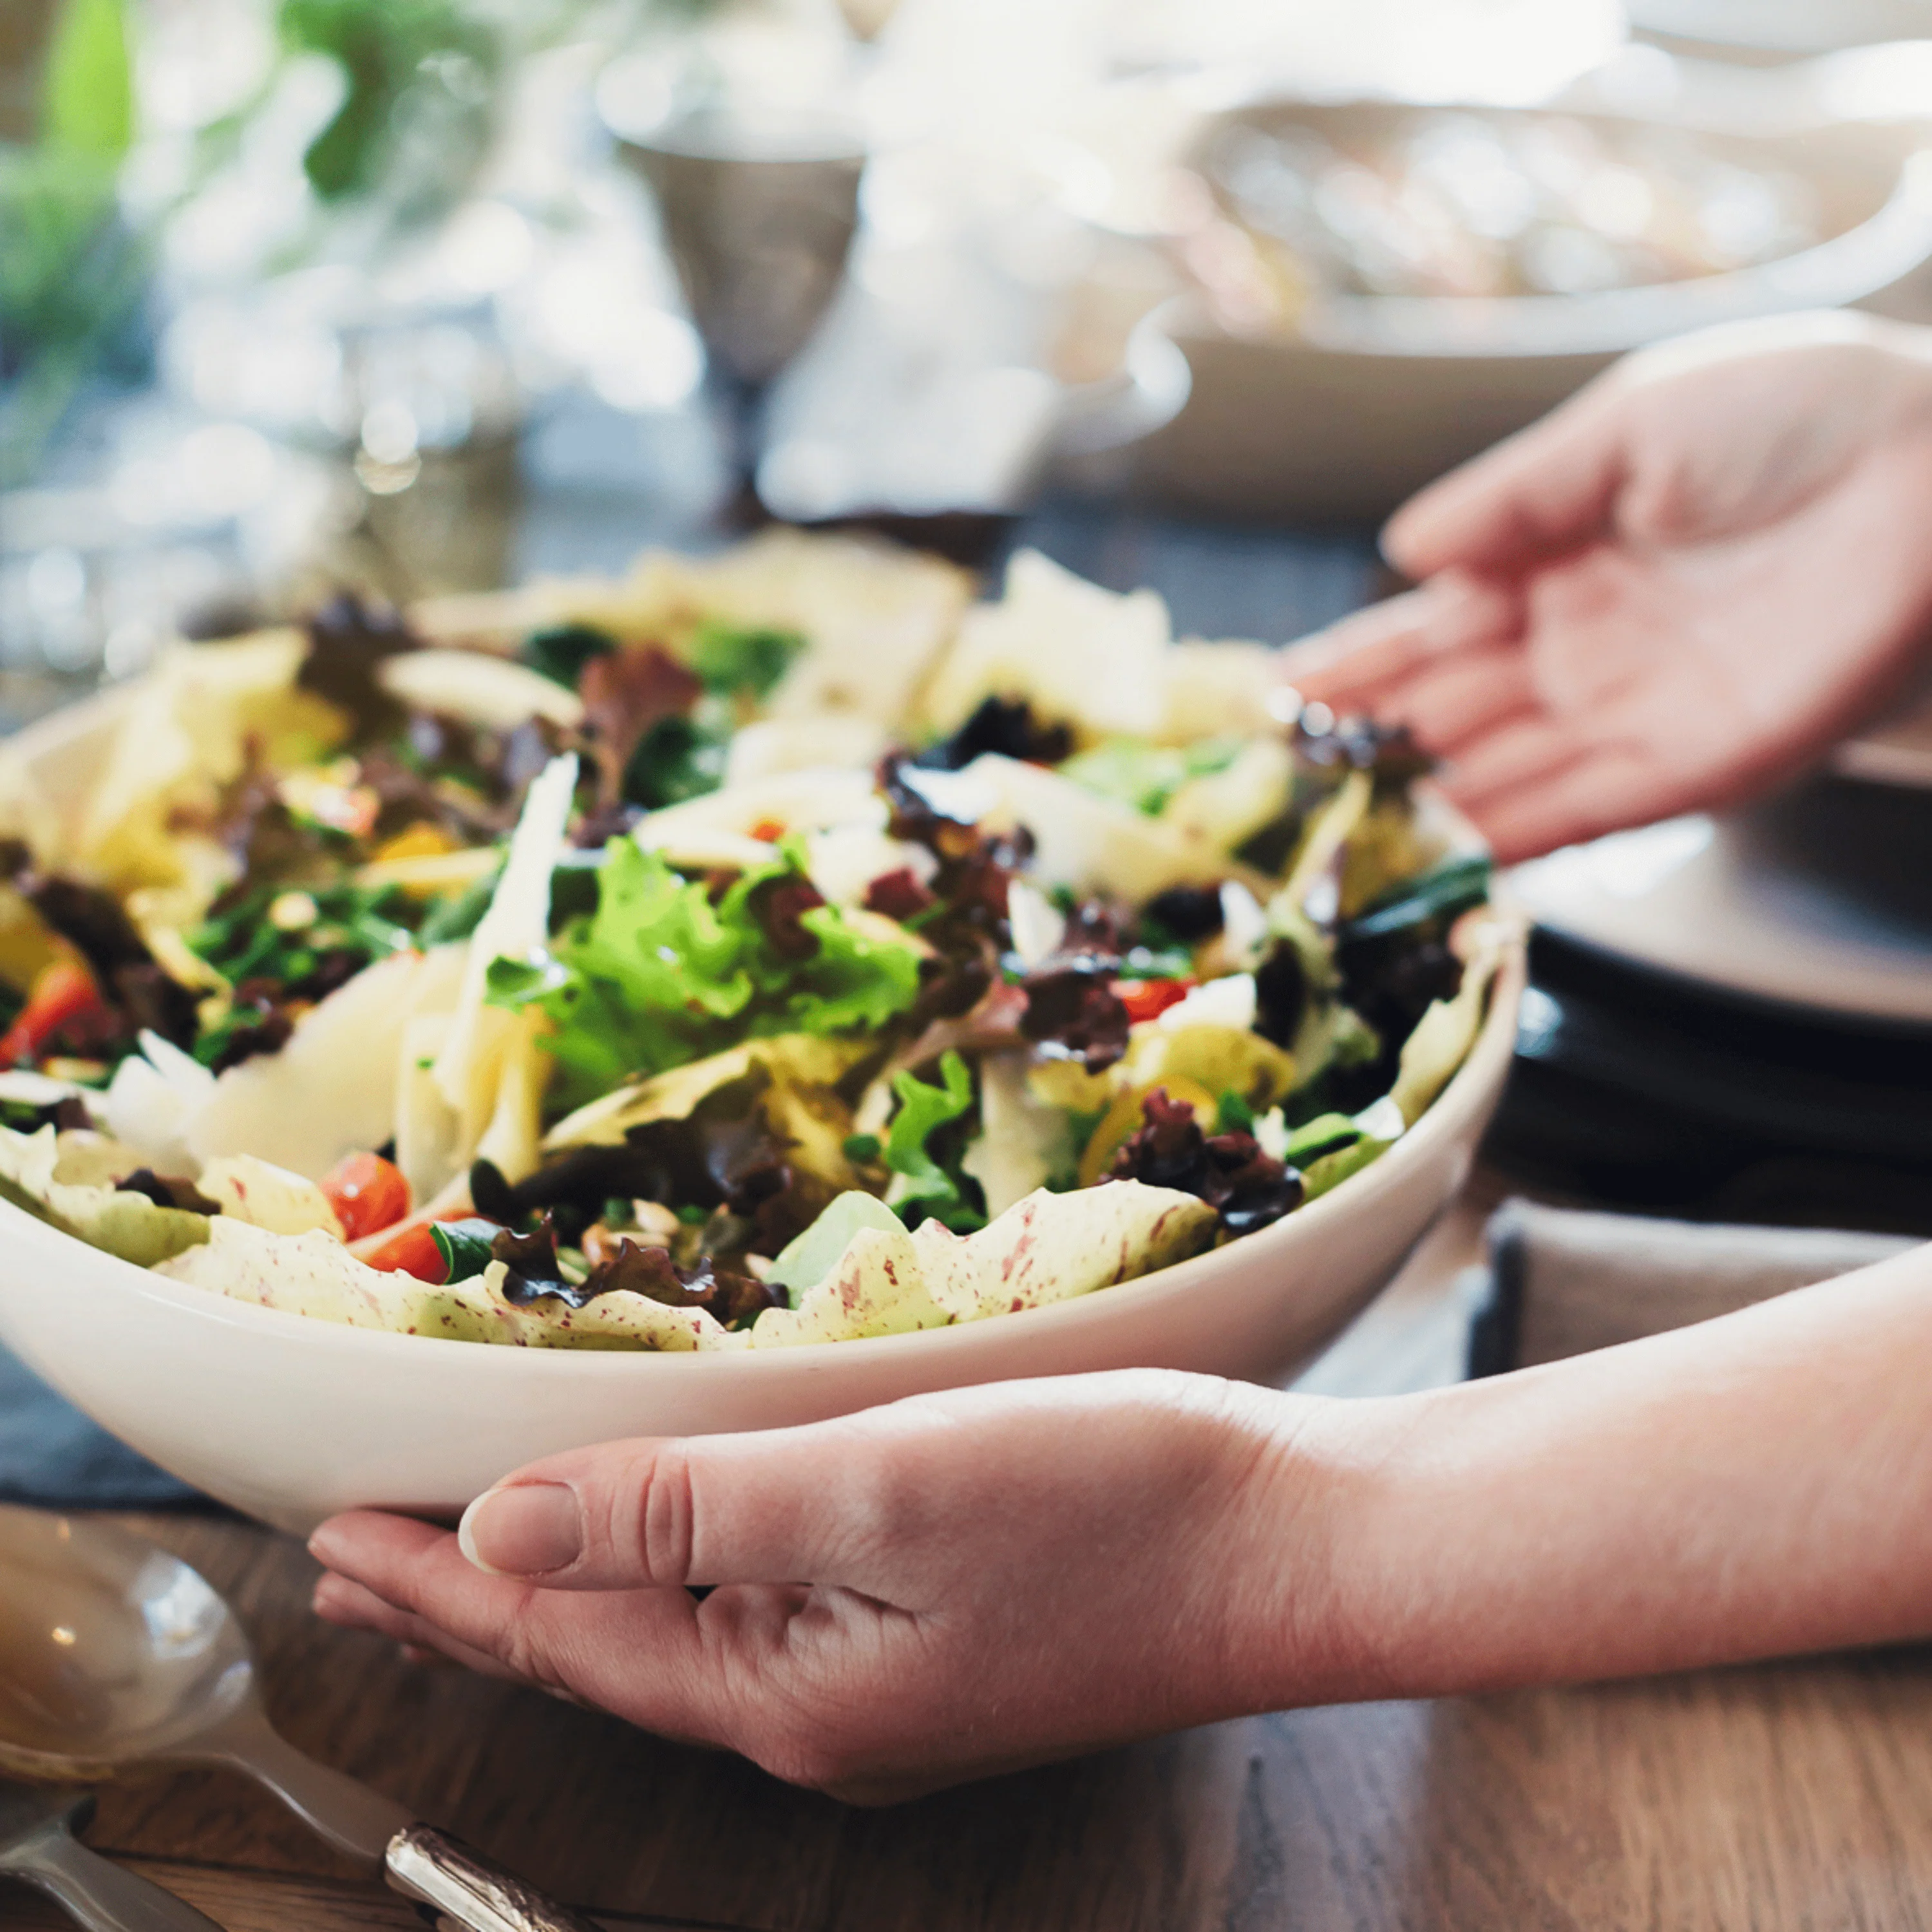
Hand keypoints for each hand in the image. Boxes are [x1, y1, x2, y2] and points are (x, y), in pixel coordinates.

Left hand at [306, 1371, 1329, 1801]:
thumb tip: (502, 1532)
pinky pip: (749, 1608)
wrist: (1290, 1543)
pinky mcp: (931, 1639)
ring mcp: (877, 1685)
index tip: (331, 1541)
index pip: (557, 1639)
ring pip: (669, 1632)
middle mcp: (816, 1710)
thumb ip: (683, 1510)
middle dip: (471, 1605)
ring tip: (480, 1555)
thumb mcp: (878, 1486)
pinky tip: (664, 1541)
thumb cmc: (1109, 1505)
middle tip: (363, 1563)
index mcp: (784, 1686)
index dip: (435, 1586)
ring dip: (564, 1586)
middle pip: (599, 1651)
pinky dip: (666, 1567)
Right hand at [1283, 312, 1931, 861]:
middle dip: (1363, 747)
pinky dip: (1509, 841)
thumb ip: (1512, 497)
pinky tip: (1435, 859)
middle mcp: (1580, 648)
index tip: (1274, 692)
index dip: (1353, 663)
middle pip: (1446, 711)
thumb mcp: (1629, 425)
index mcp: (1557, 560)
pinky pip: (1581, 815)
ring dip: (1418, 807)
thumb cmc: (1801, 415)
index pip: (1429, 627)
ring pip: (1498, 775)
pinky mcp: (1693, 769)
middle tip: (1273, 783)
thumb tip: (1401, 552)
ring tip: (1330, 834)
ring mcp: (1630, 714)